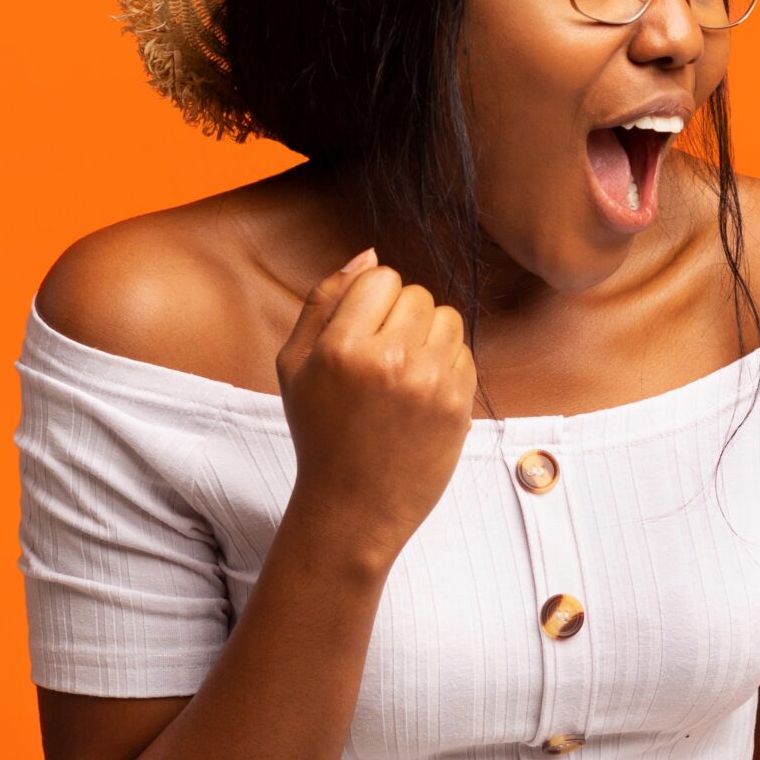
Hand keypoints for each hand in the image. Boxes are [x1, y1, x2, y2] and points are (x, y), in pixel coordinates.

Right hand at [274, 248, 477, 567]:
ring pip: (447, 318)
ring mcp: (429, 383)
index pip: (381, 276)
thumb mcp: (295, 364)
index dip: (372, 300)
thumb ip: (324, 299)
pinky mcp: (458, 405)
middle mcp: (389, 360)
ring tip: (403, 373)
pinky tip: (421, 395)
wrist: (352, 506)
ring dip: (429, 337)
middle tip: (381, 359)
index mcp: (342, 347)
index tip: (361, 332)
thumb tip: (369, 253)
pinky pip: (465, 353)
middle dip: (400, 317)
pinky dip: (447, 367)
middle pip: (417, 294)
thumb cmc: (320, 432)